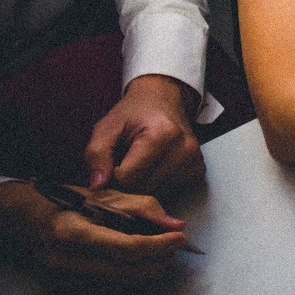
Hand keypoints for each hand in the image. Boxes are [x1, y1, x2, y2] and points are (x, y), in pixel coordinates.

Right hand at [0, 179, 187, 283]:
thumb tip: (176, 226)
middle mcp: (66, 261)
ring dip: (147, 268)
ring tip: (155, 249)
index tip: (180, 238)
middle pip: (131, 273)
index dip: (160, 245)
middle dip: (160, 260)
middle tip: (173, 244)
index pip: (128, 249)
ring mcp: (63, 280)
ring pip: (124, 284)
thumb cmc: (57, 201)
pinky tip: (131, 259)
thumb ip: (141, 208)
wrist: (12, 220)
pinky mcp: (64, 291)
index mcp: (73, 232)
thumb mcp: (99, 194)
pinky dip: (127, 275)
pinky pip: (109, 288)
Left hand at [84, 74, 203, 195]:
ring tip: (139, 165)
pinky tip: (153, 169)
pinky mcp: (198, 171)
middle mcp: (184, 150)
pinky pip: (169, 193)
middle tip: (124, 163)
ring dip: (141, 186)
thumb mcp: (108, 126)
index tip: (114, 161)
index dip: (113, 174)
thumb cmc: (134, 113)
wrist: (163, 99)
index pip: (128, 178)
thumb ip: (96, 153)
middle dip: (127, 183)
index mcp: (162, 135)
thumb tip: (98, 186)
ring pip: (155, 195)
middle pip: (142, 189)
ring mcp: (194, 162)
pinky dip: (155, 186)